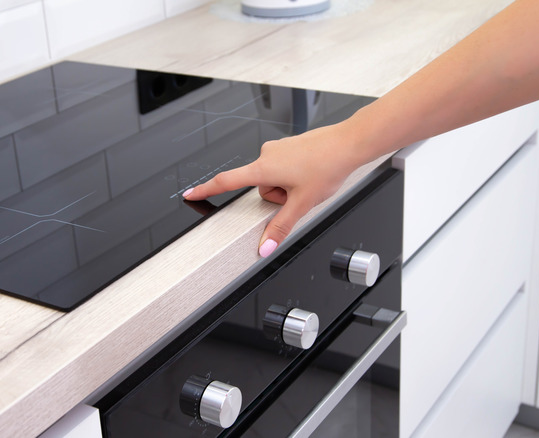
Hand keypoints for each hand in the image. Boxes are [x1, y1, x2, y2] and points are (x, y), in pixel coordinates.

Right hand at [183, 121, 367, 256]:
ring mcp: (278, 148)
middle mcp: (266, 155)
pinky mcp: (289, 146)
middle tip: (300, 193)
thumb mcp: (302, 203)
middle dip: (278, 196)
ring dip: (288, 186)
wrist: (348, 143)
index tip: (190, 193)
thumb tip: (265, 247)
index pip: (226, 182)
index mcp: (263, 168)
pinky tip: (312, 172)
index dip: (205, 190)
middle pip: (261, 188)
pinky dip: (295, 175)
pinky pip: (284, 167)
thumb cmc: (327, 166)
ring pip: (274, 179)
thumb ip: (280, 227)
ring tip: (308, 181)